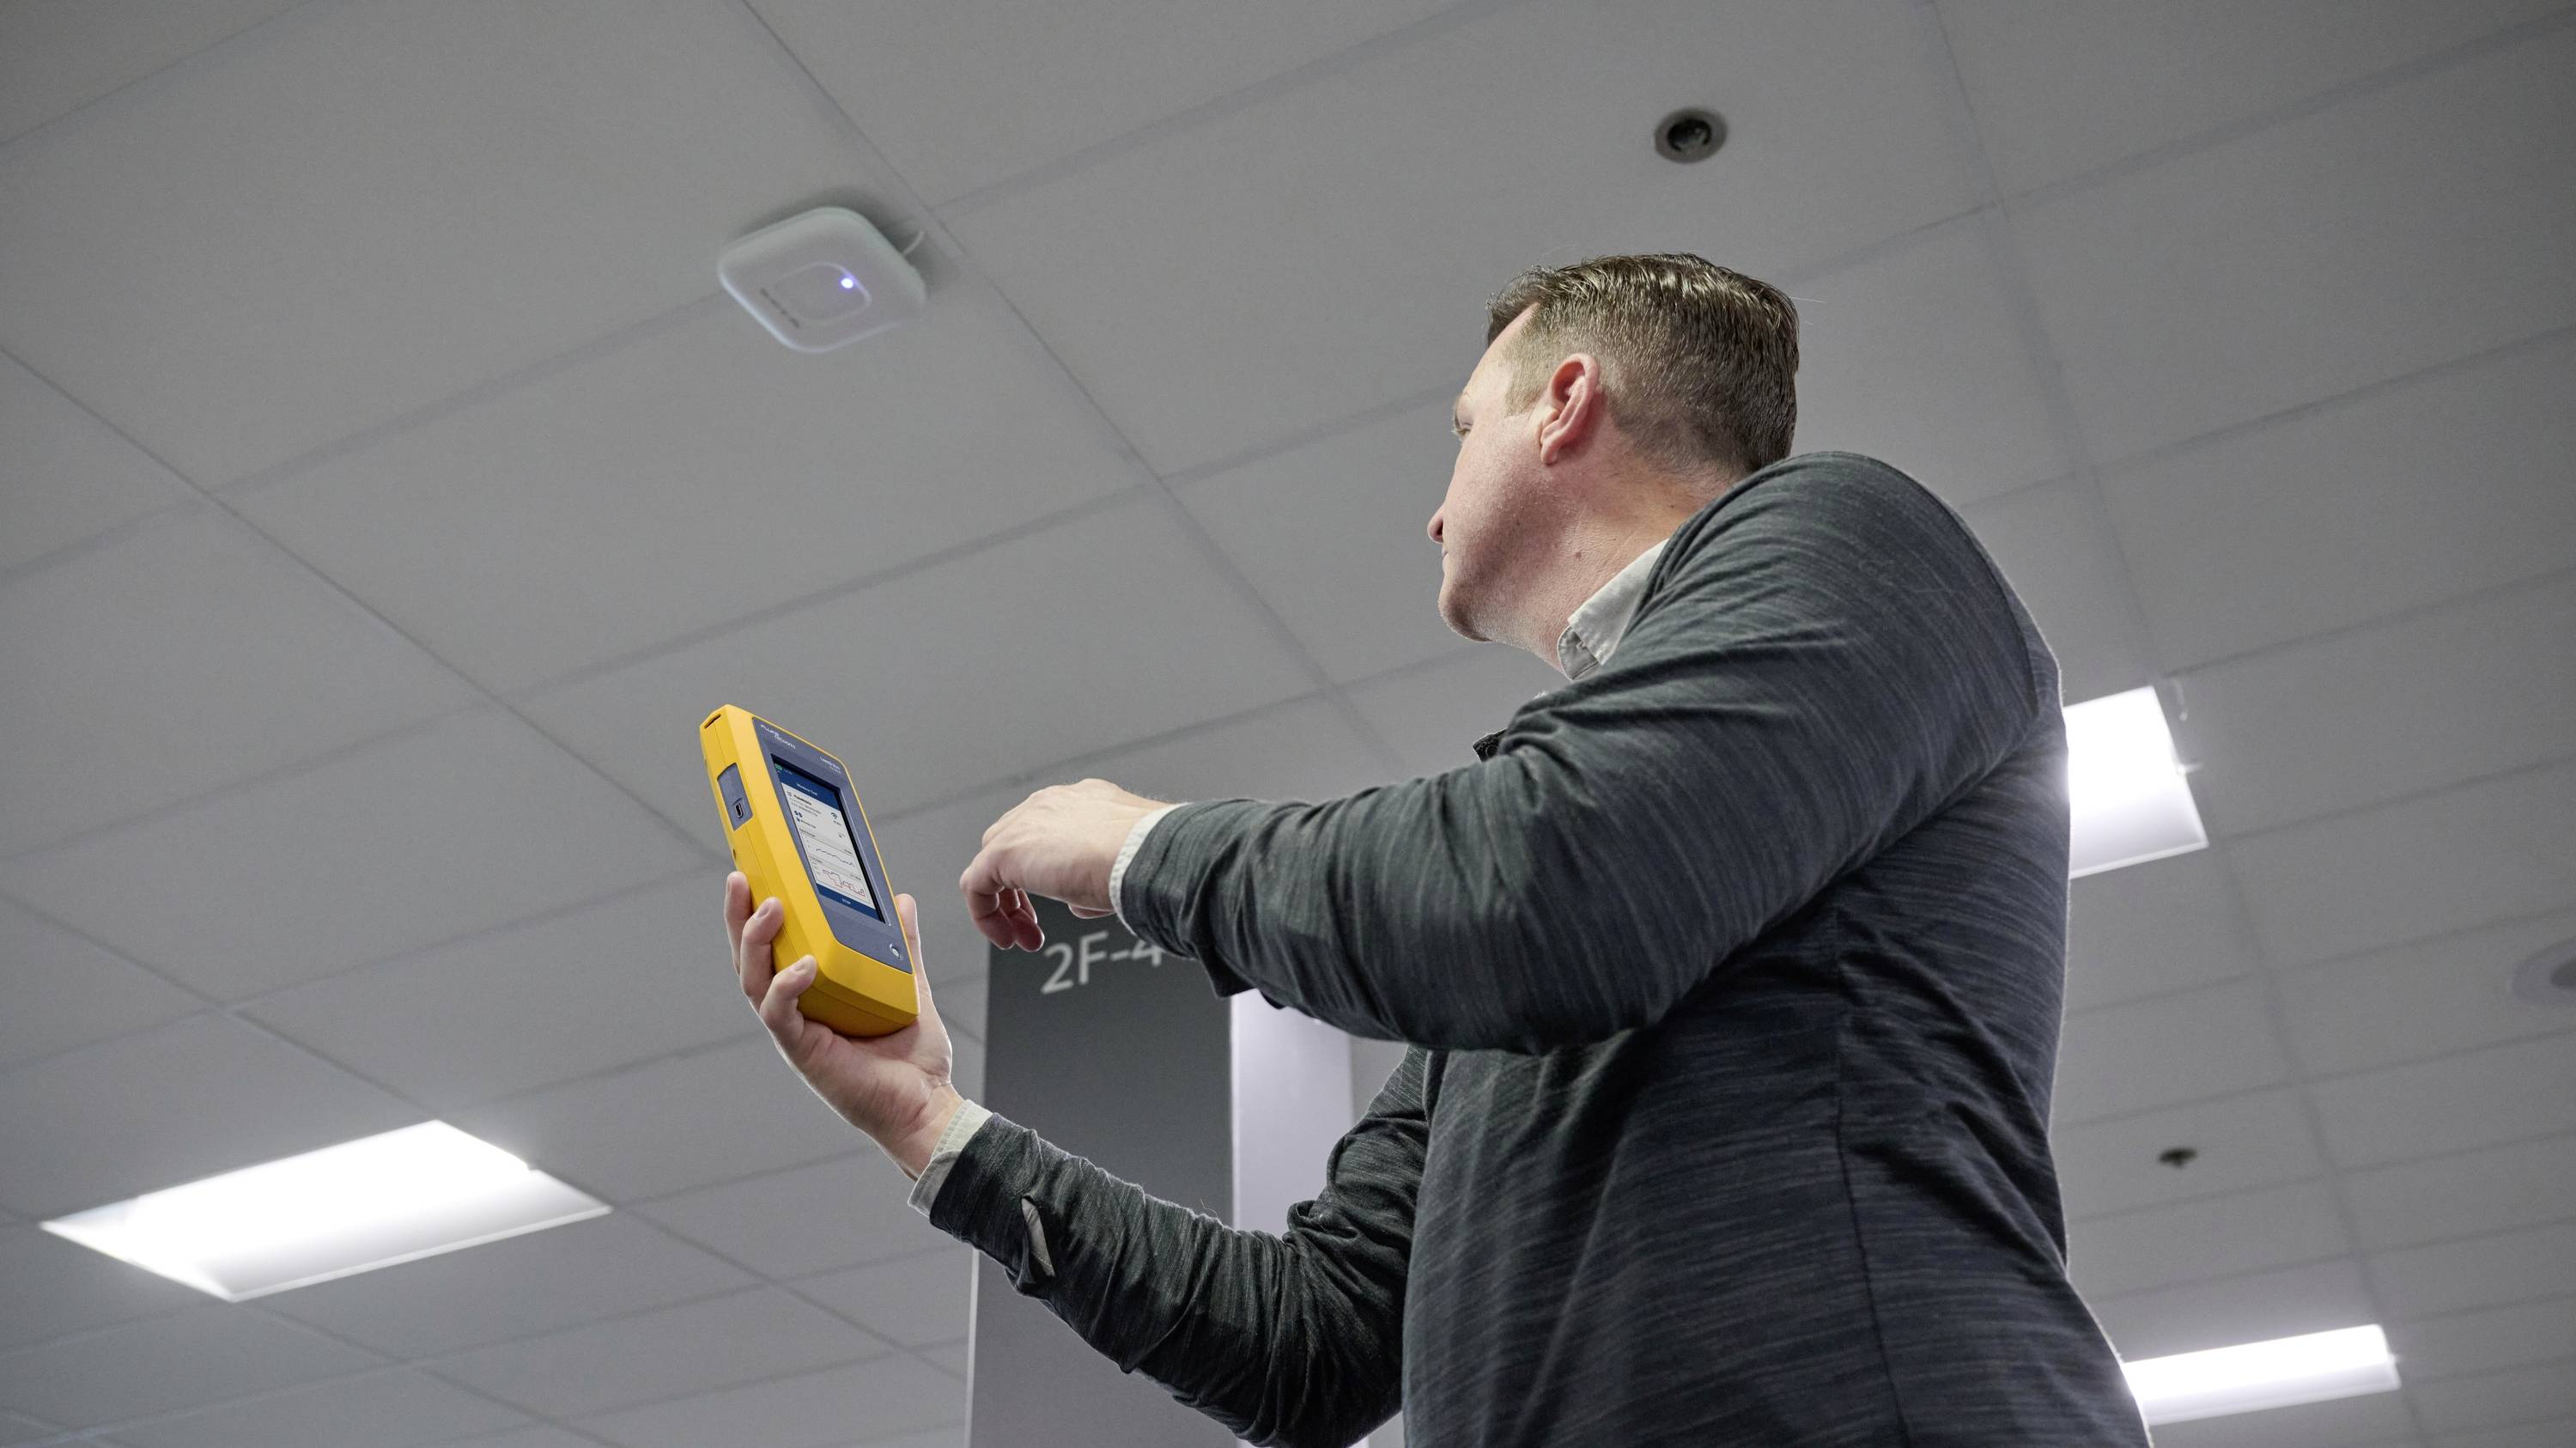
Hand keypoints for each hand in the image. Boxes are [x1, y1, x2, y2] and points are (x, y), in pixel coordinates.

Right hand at [725, 873, 960, 1176]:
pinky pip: (781, 1014)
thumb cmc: (911, 1056)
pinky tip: (803, 965)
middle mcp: (793, 1010)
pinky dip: (788, 987)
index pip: (771, 946)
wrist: (926, 1105)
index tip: (752, 871)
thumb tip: (900, 900)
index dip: (754, 912)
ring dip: (756, 942)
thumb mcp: (908, 985)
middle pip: (749, 958)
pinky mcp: (804, 1051)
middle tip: (741, 878)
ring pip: (754, 981)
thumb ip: (900, 946)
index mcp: (810, 993)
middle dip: (738, 918)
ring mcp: (794, 1031)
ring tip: (768, 907)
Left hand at [961, 778, 1168, 951]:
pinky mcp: (1004, 851)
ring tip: (1021, 938)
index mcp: (1081, 801)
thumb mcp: (1122, 867)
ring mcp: (1024, 823)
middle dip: (1021, 892)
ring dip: (1006, 907)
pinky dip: (986, 915)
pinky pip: (976, 885)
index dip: (1047, 873)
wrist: (1148, 854)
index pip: (1046, 832)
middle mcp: (1049, 805)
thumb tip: (1081, 903)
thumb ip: (1095, 880)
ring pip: (992, 864)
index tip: (1062, 903)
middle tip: (1035, 926)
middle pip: (1013, 846)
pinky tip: (1007, 938)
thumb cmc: (1148, 859)